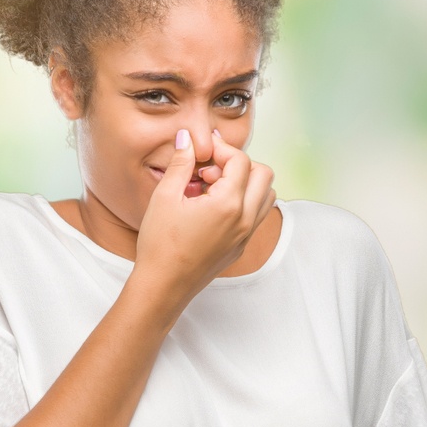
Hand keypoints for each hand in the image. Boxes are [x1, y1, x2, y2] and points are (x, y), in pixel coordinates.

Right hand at [133, 129, 274, 307]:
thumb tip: (187, 139)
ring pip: (266, 196)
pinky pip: (256, 215)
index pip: (241, 161)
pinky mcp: (241, 246)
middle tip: (210, 169)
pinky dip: (244, 201)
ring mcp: (246, 235)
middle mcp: (245, 219)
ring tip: (213, 187)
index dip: (222, 150)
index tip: (202, 153)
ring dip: (246, 183)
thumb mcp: (164, 197)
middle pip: (264, 175)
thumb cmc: (160, 245)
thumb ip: (181, 164)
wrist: (163, 287)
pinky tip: (213, 206)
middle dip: (239, 164)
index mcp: (229, 204)